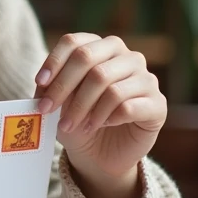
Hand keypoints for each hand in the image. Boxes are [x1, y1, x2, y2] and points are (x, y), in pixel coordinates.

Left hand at [34, 33, 166, 197]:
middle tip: (47, 110)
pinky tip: (99, 125)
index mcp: (101, 48)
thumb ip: (51, 90)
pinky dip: (106, 118)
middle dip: (63, 87)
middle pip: (88, 58)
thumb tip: (43, 86)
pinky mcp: (158, 104)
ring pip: (106, 83)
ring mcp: (146, 78)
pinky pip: (128, 106)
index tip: (39, 83)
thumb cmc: (78, 122)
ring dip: (82, 108)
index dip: (54, 61)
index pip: (74, 42)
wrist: (102, 155)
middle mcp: (126, 56)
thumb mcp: (59, 104)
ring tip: (72, 125)